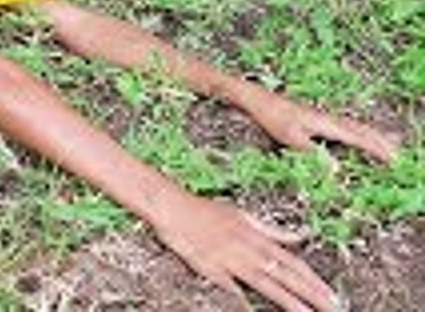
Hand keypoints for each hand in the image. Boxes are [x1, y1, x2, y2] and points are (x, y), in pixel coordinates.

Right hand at [154, 194, 339, 311]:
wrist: (173, 207)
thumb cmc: (205, 210)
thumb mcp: (244, 215)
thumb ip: (272, 230)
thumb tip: (298, 235)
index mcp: (258, 238)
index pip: (294, 263)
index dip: (315, 281)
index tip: (334, 296)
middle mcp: (250, 250)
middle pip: (288, 276)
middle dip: (313, 295)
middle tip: (335, 309)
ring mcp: (231, 260)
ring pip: (267, 284)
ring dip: (290, 302)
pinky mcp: (211, 269)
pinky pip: (231, 289)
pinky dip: (244, 301)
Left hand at [240, 85, 400, 163]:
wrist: (256, 99)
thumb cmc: (270, 117)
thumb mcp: (289, 138)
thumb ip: (312, 153)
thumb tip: (335, 170)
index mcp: (325, 123)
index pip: (357, 138)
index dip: (376, 149)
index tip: (393, 159)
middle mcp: (327, 118)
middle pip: (360, 130)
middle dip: (380, 142)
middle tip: (397, 155)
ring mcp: (321, 116)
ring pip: (353, 126)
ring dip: (371, 136)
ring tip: (386, 144)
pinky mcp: (314, 117)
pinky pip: (344, 125)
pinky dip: (356, 132)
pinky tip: (354, 135)